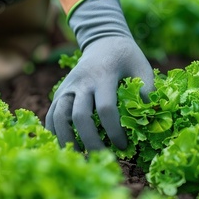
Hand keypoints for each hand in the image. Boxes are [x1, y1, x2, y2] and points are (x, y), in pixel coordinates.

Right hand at [45, 0, 153, 150]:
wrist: (103, 40)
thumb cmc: (126, 56)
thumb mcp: (142, 66)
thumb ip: (147, 89)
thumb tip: (148, 118)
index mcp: (104, 75)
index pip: (105, 108)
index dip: (114, 131)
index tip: (123, 146)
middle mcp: (82, 82)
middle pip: (79, 116)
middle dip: (90, 142)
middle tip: (103, 158)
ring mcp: (67, 87)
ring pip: (59, 116)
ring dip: (67, 140)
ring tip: (81, 158)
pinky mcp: (60, 92)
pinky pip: (51, 115)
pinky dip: (54, 133)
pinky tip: (66, 147)